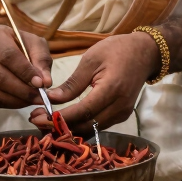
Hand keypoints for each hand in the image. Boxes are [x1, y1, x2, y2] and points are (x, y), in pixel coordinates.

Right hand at [0, 24, 52, 108]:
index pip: (8, 56)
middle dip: (22, 90)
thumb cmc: (18, 43)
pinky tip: (21, 101)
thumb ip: (42, 59)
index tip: (41, 84)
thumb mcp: (34, 43)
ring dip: (16, 100)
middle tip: (41, 97)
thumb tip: (46, 82)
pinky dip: (8, 104)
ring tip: (33, 100)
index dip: (25, 72)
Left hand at [29, 32, 159, 132]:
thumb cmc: (118, 50)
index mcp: (112, 89)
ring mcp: (122, 113)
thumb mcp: (91, 59)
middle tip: (35, 119)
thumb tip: (50, 99)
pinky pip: (97, 126)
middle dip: (58, 127)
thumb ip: (72, 83)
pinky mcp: (121, 115)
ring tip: (46, 121)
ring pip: (90, 130)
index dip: (57, 118)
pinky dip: (79, 126)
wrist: (145, 53)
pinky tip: (64, 120)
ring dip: (67, 129)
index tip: (36, 116)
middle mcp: (119, 106)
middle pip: (85, 126)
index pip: (81, 112)